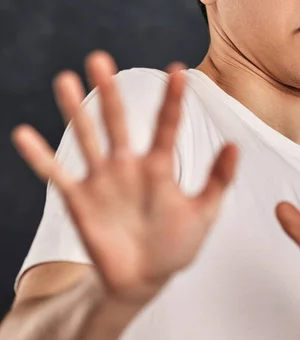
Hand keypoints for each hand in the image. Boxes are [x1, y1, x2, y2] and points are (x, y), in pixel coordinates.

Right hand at [11, 51, 238, 307]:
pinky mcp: (80, 200)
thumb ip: (218, 181)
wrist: (144, 279)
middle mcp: (127, 165)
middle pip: (117, 121)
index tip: (178, 70)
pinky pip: (56, 175)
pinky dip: (40, 157)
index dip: (172, 99)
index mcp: (159, 165)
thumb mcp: (204, 214)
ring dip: (75, 111)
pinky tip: (24, 134)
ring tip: (65, 80)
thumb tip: (234, 145)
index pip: (166, 125)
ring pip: (86, 138)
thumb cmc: (175, 244)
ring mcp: (102, 180)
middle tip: (99, 59)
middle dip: (109, 92)